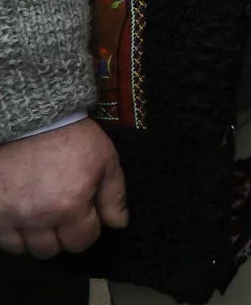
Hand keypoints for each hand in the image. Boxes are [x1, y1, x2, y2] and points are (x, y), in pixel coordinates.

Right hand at [0, 121, 126, 256]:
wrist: (32, 120)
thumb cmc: (72, 138)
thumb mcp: (106, 160)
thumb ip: (114, 195)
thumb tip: (118, 224)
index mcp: (70, 205)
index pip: (82, 241)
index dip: (88, 229)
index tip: (87, 215)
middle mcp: (38, 218)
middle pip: (52, 250)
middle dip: (62, 236)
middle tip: (63, 215)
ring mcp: (10, 217)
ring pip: (25, 249)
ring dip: (36, 237)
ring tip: (42, 215)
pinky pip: (4, 241)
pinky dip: (14, 233)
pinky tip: (24, 215)